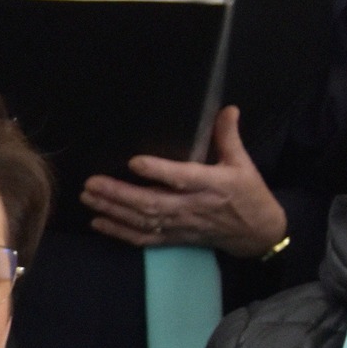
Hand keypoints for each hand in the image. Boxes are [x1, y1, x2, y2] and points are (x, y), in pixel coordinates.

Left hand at [81, 107, 286, 255]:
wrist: (258, 233)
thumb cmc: (249, 193)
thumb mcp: (244, 163)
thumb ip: (228, 136)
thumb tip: (228, 108)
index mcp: (213, 185)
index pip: (183, 178)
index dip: (159, 172)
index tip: (134, 162)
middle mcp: (194, 206)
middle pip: (153, 203)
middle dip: (120, 194)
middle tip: (92, 183)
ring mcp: (182, 225)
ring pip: (144, 221)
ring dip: (113, 210)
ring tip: (88, 197)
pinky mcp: (176, 238)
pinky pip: (145, 239)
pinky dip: (120, 233)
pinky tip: (98, 223)